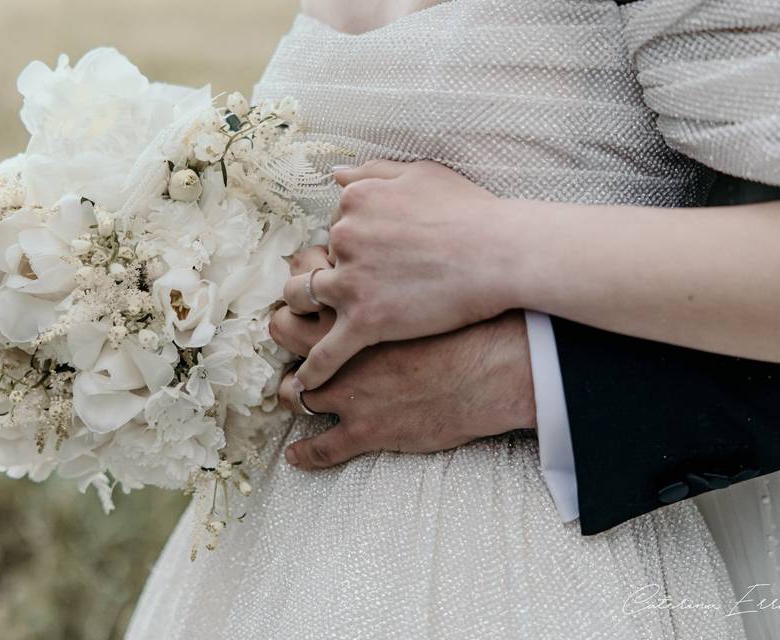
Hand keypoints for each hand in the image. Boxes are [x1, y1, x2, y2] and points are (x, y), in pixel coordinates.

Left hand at [270, 282, 535, 468]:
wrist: (495, 367)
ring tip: (292, 391)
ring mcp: (350, 391)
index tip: (312, 281)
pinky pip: (323, 447)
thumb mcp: (432, 272)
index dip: (304, 276)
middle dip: (285, 329)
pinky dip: (306, 453)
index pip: (305, 275)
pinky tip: (296, 456)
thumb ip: (401, 257)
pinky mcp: (366, 429)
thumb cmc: (474, 318)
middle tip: (291, 330)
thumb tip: (402, 233)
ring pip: (294, 392)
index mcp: (357, 302)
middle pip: (284, 329)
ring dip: (290, 391)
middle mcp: (341, 346)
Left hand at [284, 160, 523, 389]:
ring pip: (304, 300)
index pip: (334, 225)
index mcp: (356, 202)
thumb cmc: (471, 213)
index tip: (366, 258)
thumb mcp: (421, 174)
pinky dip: (313, 369)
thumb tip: (338, 174)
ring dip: (300, 313)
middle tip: (332, 291)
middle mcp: (344, 238)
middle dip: (314, 275)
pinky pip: (327, 352)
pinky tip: (304, 384)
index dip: (349, 244)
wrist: (500, 254)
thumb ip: (375, 172)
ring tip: (301, 327)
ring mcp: (351, 282)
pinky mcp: (366, 322)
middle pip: (312, 261)